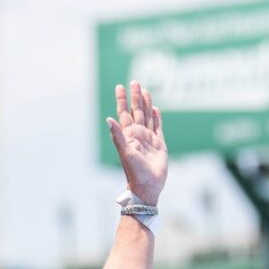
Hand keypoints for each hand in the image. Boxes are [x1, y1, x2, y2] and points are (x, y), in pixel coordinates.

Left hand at [106, 81, 167, 204]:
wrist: (148, 186)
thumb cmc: (134, 171)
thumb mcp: (125, 152)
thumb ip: (117, 136)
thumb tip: (108, 119)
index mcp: (128, 134)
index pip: (124, 112)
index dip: (122, 100)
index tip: (120, 86)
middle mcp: (138, 134)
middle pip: (137, 110)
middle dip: (135, 97)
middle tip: (134, 81)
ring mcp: (149, 138)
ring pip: (148, 116)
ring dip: (146, 103)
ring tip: (145, 90)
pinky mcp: (159, 144)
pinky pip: (158, 127)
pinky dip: (157, 117)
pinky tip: (155, 108)